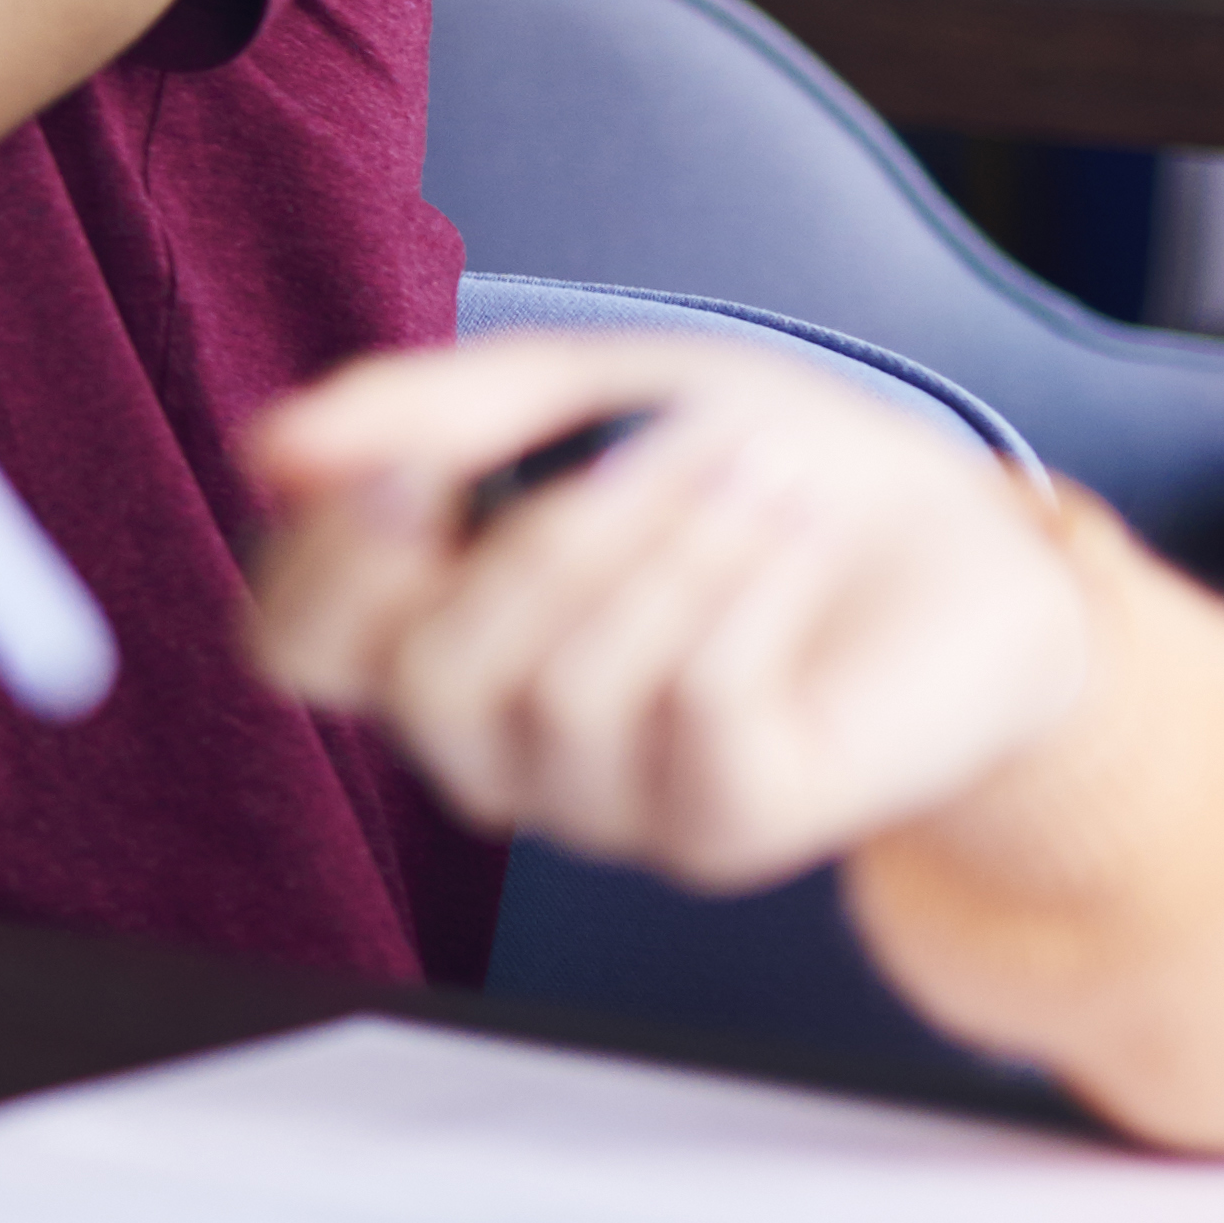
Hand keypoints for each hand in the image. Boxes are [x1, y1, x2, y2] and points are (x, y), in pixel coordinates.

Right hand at [238, 330, 1096, 894]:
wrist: (954, 536)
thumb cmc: (745, 462)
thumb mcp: (576, 391)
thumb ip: (422, 413)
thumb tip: (270, 452)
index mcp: (425, 635)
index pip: (293, 647)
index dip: (328, 562)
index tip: (414, 463)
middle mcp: (491, 742)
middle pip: (420, 679)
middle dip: (542, 542)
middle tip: (646, 444)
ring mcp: (602, 804)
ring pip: (561, 693)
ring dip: (670, 549)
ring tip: (756, 474)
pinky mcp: (722, 831)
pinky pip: (691, 712)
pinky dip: (745, 590)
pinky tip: (792, 530)